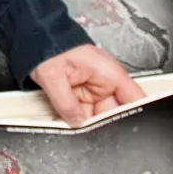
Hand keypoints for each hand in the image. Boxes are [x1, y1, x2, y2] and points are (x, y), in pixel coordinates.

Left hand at [30, 45, 145, 125]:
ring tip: (69, 125)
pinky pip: (81, 113)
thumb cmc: (49, 46)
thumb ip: (66, 104)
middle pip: (112, 114)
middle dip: (98, 126)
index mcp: (109, 73)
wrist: (37, 40)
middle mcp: (105, 82)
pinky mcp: (81, 94)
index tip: (125, 131)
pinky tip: (63, 121)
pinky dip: (73, 119)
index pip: (135, 98)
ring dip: (82, 124)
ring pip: (94, 117)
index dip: (135, 116)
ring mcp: (93, 89)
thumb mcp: (53, 77)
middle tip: (85, 132)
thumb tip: (76, 123)